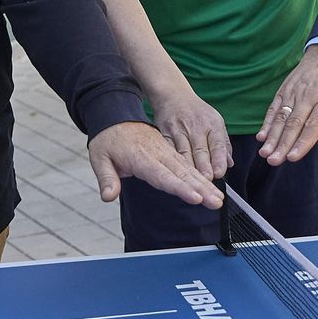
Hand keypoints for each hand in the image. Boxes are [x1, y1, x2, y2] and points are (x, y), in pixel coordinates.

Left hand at [87, 121, 224, 208]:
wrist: (116, 116)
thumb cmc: (108, 139)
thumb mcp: (99, 157)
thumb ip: (106, 178)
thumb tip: (108, 196)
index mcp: (141, 157)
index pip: (162, 176)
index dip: (179, 188)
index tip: (195, 198)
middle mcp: (158, 154)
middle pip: (182, 174)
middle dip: (201, 189)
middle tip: (216, 202)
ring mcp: (166, 153)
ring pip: (189, 170)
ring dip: (205, 185)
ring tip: (218, 199)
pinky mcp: (170, 153)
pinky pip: (187, 166)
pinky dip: (200, 177)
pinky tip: (210, 189)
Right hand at [151, 93, 232, 178]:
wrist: (172, 95)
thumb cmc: (196, 111)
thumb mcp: (215, 121)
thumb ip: (223, 144)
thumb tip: (229, 163)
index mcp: (211, 124)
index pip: (217, 144)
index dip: (219, 160)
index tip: (220, 173)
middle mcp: (196, 127)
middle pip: (200, 150)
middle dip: (204, 167)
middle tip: (208, 181)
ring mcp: (179, 130)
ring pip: (184, 153)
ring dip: (189, 169)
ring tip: (193, 184)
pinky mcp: (165, 134)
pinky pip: (170, 151)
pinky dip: (173, 163)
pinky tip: (176, 174)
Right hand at [258, 44, 317, 164]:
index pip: (313, 126)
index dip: (303, 143)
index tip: (293, 158)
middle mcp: (309, 98)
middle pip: (294, 124)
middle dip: (283, 144)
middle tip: (273, 161)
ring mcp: (294, 93)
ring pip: (281, 117)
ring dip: (272, 136)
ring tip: (264, 153)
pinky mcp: (284, 91)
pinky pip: (274, 108)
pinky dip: (267, 122)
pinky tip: (261, 137)